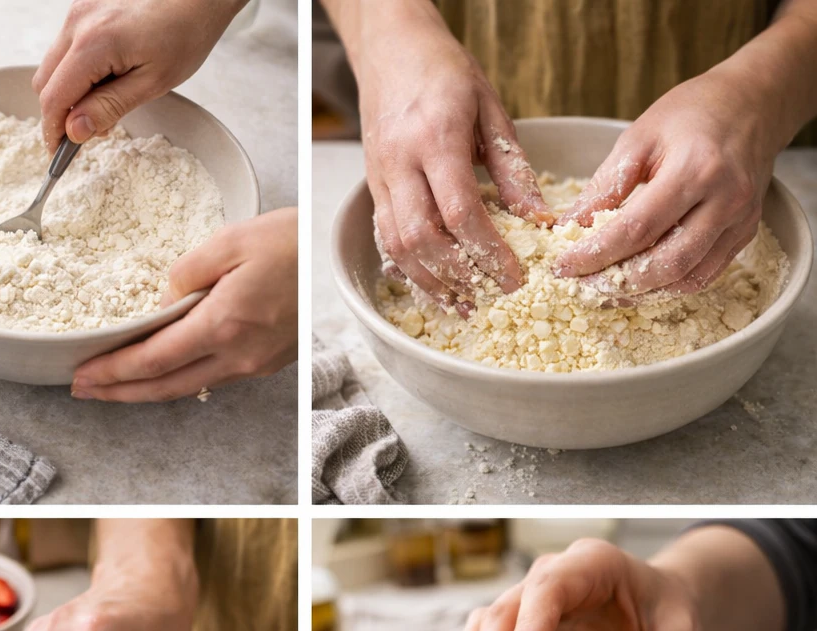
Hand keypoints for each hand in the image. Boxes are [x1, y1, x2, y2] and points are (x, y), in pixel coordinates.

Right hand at [34, 0, 244, 151]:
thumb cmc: (184, 35)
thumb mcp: (152, 83)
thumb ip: (109, 107)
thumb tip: (74, 131)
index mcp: (92, 44)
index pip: (53, 98)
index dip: (52, 131)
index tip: (59, 153)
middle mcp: (77, 22)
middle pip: (44, 81)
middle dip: (61, 113)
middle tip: (91, 131)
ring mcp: (78, 11)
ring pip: (53, 64)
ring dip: (69, 92)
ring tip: (106, 104)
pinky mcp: (84, 6)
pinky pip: (67, 47)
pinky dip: (77, 70)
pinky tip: (108, 78)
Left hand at [70, 208, 297, 402]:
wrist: (334, 258)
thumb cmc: (289, 240)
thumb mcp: (231, 240)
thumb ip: (186, 272)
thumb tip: (160, 301)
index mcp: (225, 323)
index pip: (154, 359)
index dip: (114, 372)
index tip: (83, 375)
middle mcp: (239, 354)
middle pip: (166, 387)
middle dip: (120, 393)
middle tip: (84, 392)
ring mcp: (254, 364)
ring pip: (190, 387)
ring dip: (147, 390)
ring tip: (115, 387)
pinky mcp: (266, 363)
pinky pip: (214, 378)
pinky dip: (180, 380)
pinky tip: (163, 373)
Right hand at [353, 3, 551, 307]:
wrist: (390, 49)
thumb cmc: (444, 72)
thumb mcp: (490, 109)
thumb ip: (511, 167)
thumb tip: (537, 220)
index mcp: (436, 138)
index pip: (459, 211)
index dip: (487, 251)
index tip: (514, 277)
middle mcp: (401, 163)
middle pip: (423, 238)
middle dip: (459, 275)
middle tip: (491, 295)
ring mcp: (380, 178)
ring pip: (398, 246)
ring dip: (431, 281)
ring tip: (463, 302)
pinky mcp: (372, 188)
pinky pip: (386, 240)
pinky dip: (411, 269)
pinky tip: (435, 284)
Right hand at [461, 539, 699, 630]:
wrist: (656, 598)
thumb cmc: (665, 609)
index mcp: (593, 563)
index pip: (549, 587)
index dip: (530, 626)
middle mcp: (552, 573)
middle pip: (509, 610)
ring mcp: (531, 596)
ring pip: (491, 623)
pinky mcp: (522, 620)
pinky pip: (487, 629)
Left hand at [555, 67, 776, 297]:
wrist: (752, 104)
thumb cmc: (691, 115)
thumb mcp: (637, 139)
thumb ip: (603, 188)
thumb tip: (565, 229)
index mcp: (696, 169)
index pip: (637, 230)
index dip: (595, 255)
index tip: (562, 267)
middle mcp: (725, 200)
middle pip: (665, 263)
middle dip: (616, 283)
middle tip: (581, 287)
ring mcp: (740, 222)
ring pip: (686, 279)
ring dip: (641, 294)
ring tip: (604, 292)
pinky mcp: (745, 236)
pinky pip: (703, 276)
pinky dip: (667, 288)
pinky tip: (638, 286)